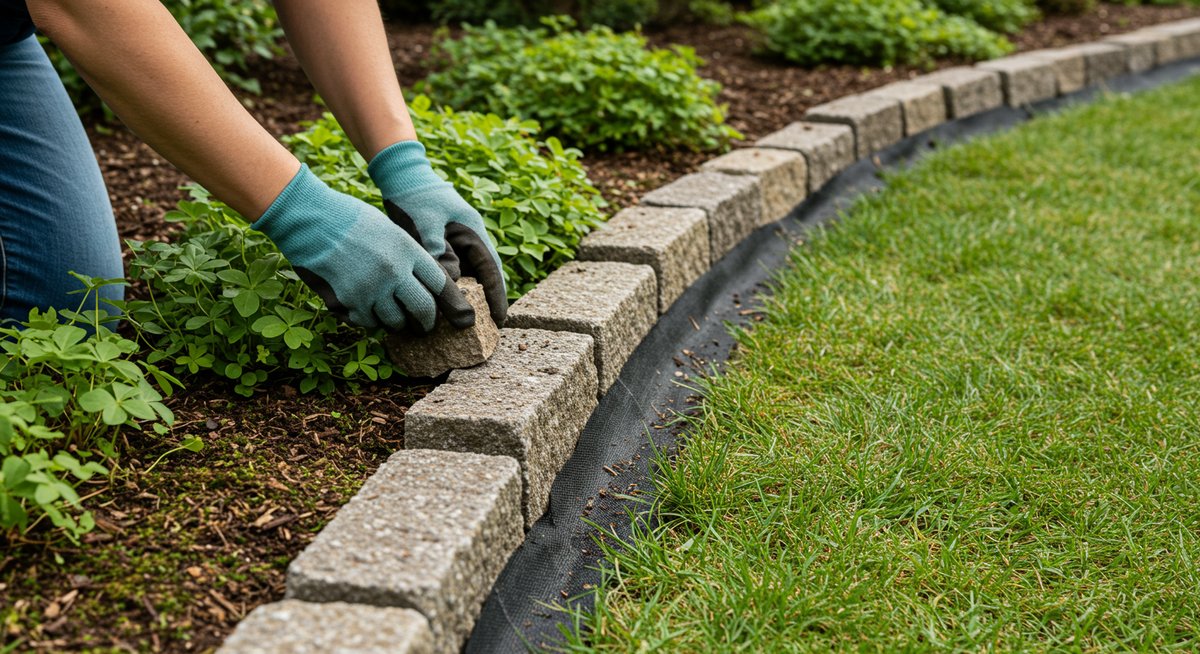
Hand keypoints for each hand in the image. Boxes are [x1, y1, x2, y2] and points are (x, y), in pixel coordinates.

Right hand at [252, 165, 474, 331]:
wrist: (312, 218)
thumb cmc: (349, 218)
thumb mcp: (388, 230)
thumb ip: (407, 255)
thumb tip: (420, 281)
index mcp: (408, 250)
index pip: (441, 283)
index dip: (451, 301)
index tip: (456, 312)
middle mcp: (395, 271)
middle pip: (423, 309)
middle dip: (427, 323)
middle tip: (424, 328)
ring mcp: (373, 287)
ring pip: (396, 322)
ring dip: (396, 323)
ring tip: (393, 320)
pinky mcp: (350, 300)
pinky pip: (368, 322)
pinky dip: (369, 320)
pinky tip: (366, 311)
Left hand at [368, 140, 507, 325]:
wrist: (400, 176)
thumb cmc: (415, 198)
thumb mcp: (426, 224)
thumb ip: (439, 252)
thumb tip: (452, 283)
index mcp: (473, 233)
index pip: (491, 271)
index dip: (497, 297)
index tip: (500, 321)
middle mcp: (469, 240)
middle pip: (483, 278)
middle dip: (485, 303)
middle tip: (486, 331)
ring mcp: (456, 244)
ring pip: (467, 277)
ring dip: (466, 299)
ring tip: (463, 326)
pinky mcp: (441, 247)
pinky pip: (450, 273)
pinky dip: (448, 290)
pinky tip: (439, 307)